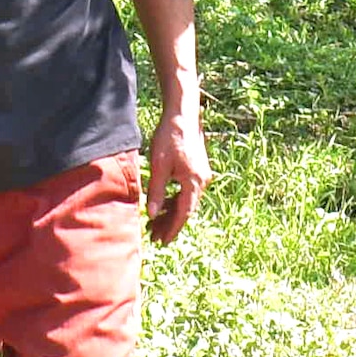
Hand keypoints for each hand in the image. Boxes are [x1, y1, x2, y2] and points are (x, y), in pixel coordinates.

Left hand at [147, 108, 209, 243]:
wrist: (182, 115)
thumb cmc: (169, 137)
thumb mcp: (159, 166)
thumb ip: (157, 191)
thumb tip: (153, 214)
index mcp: (194, 181)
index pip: (184, 213)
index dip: (172, 229)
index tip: (162, 241)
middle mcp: (202, 181)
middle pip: (186, 209)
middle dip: (170, 224)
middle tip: (154, 236)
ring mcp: (201, 175)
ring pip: (187, 201)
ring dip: (172, 212)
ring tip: (155, 223)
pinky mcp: (197, 169)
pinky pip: (187, 191)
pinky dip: (176, 200)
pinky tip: (164, 204)